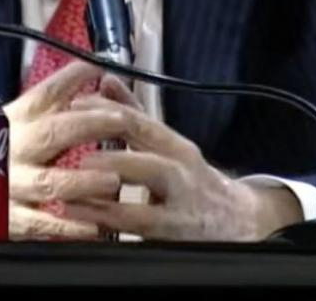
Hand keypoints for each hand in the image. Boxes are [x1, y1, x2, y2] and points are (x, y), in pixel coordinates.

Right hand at [2, 61, 122, 238]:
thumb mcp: (17, 120)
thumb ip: (52, 100)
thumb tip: (92, 67)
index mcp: (17, 121)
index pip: (46, 93)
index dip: (73, 77)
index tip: (100, 66)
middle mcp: (15, 148)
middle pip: (53, 132)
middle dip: (90, 124)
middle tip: (122, 121)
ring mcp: (10, 185)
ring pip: (49, 182)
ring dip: (83, 181)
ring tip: (113, 180)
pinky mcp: (8, 220)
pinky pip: (40, 224)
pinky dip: (66, 225)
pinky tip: (92, 226)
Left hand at [62, 79, 301, 240]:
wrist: (241, 222)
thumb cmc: (194, 182)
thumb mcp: (169, 148)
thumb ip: (136, 117)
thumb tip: (107, 81)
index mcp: (176, 145)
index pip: (141, 121)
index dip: (107, 112)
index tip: (74, 105)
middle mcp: (181, 169)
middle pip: (148, 151)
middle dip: (110, 147)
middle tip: (77, 149)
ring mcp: (180, 201)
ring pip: (147, 188)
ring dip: (109, 183)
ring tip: (75, 181)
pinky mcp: (176, 233)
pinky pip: (141, 223)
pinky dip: (111, 219)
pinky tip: (85, 216)